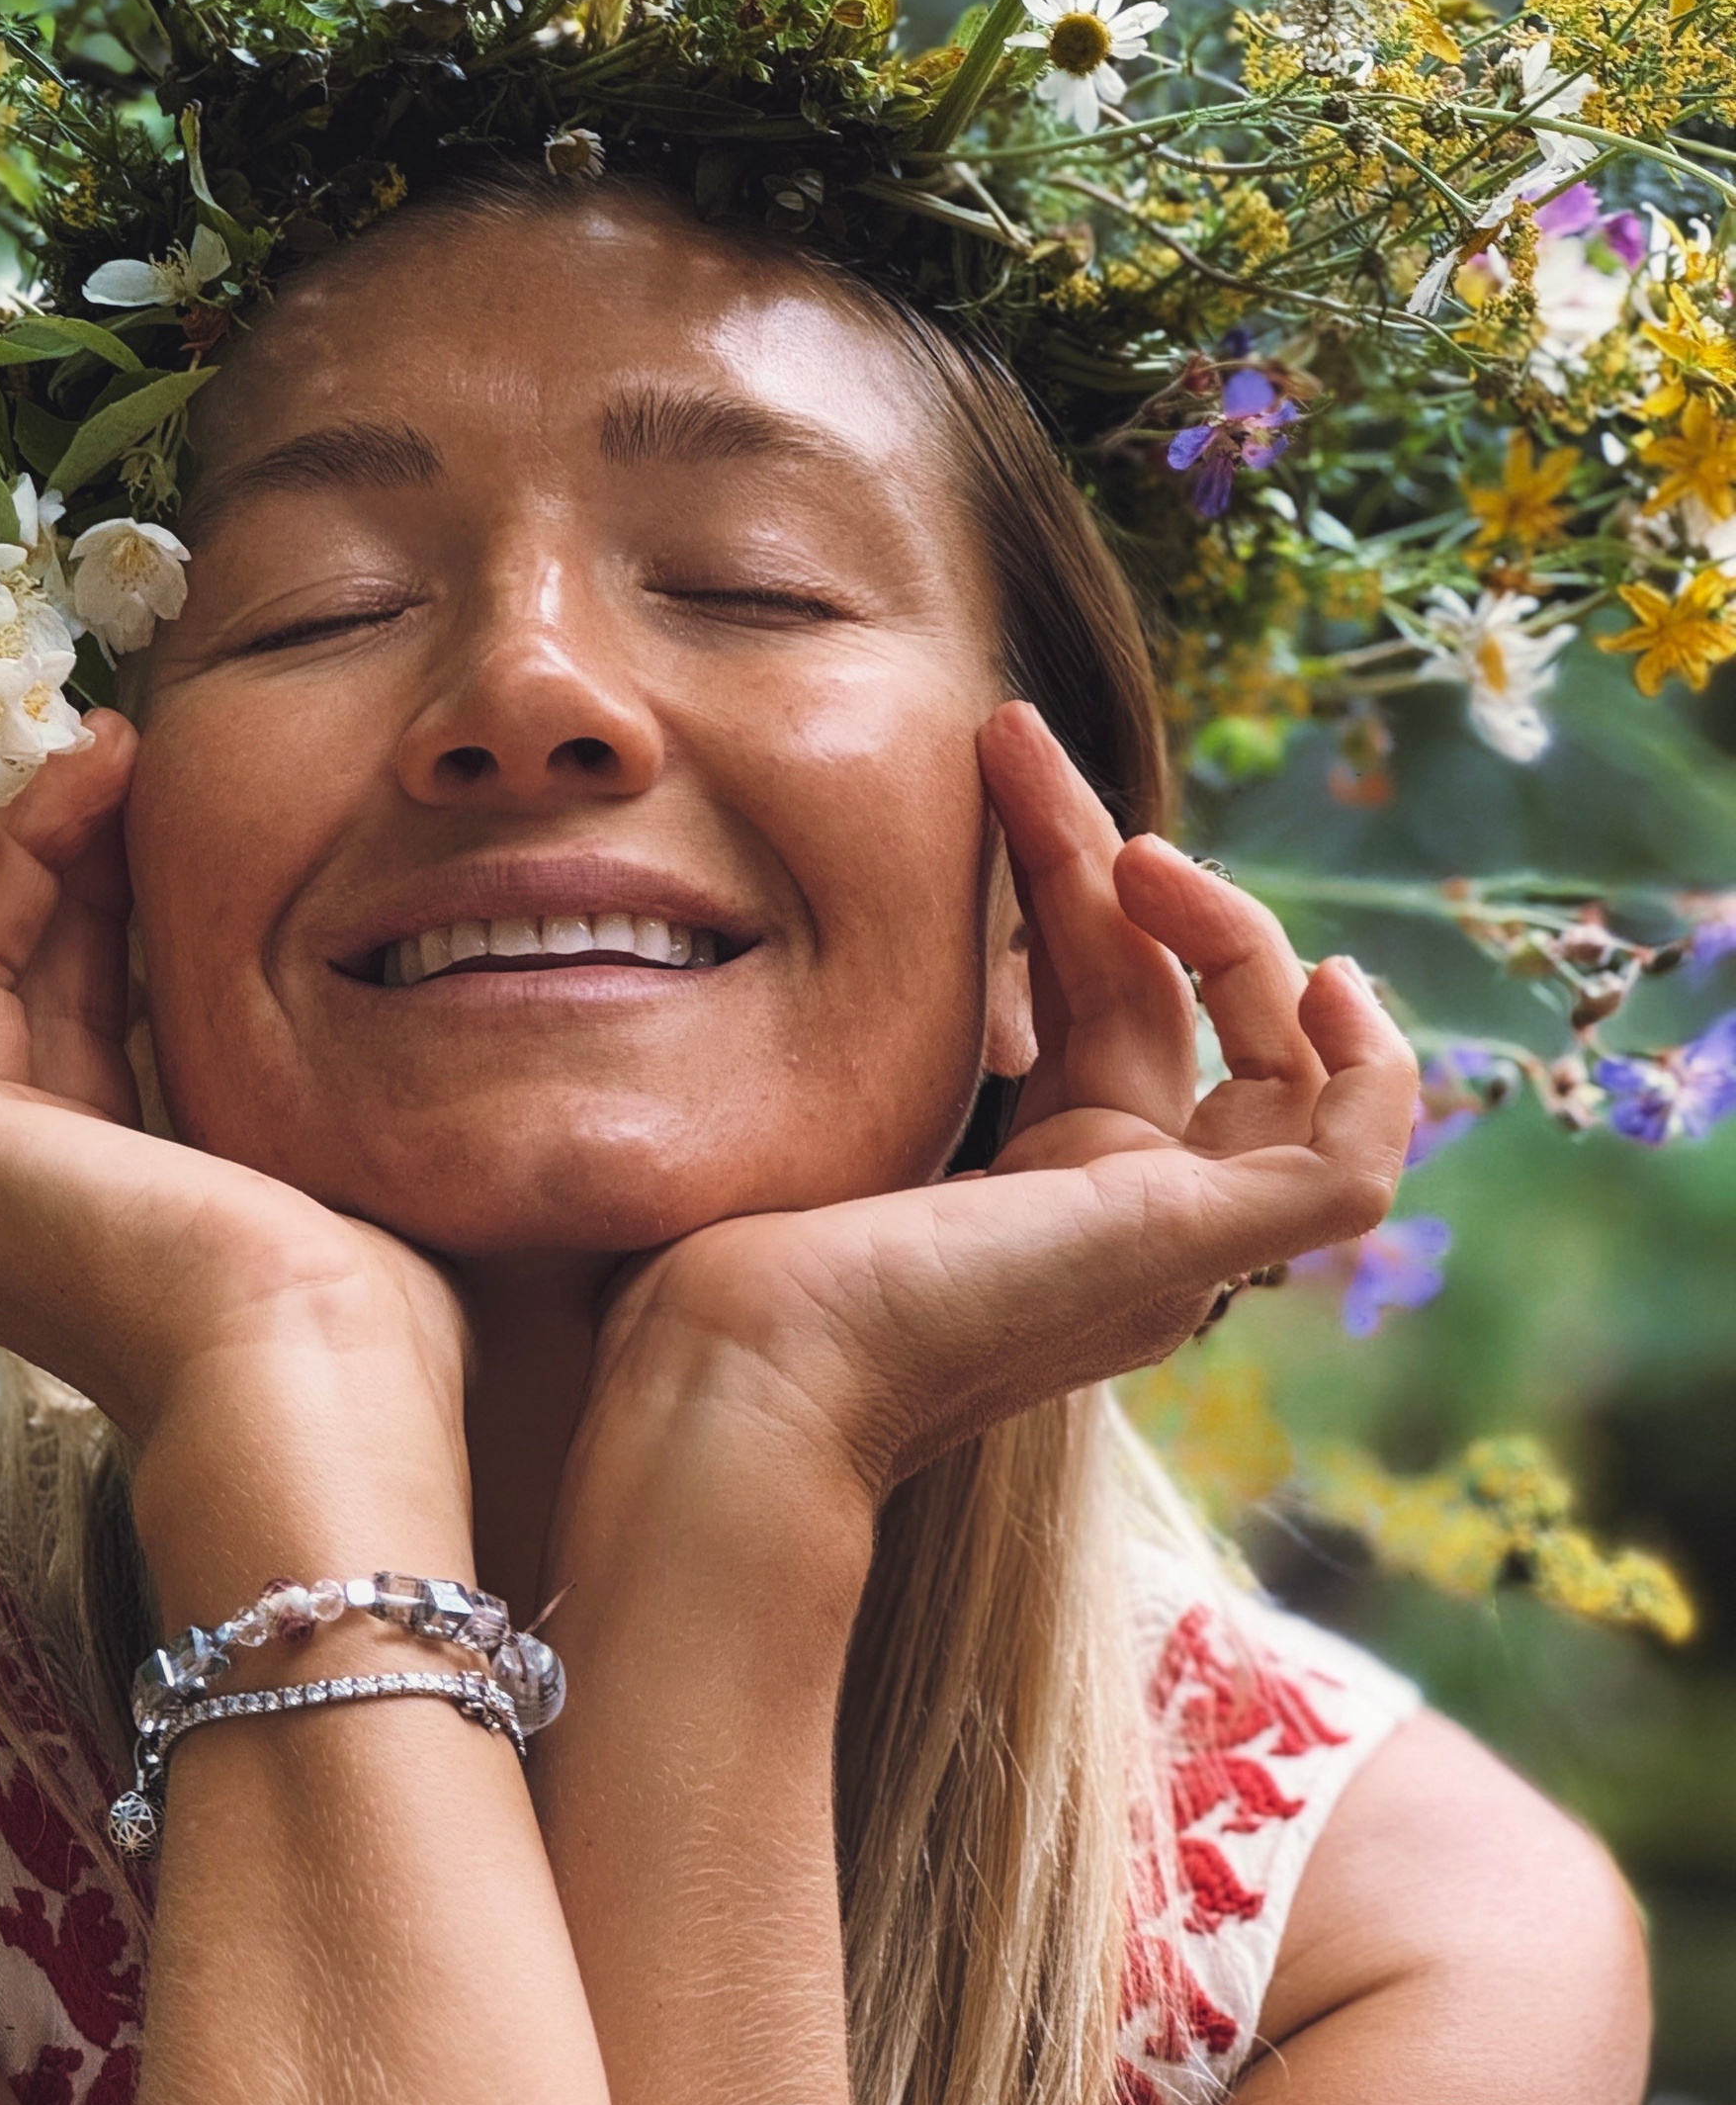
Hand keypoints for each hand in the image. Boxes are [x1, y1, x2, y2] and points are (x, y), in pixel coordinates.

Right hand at [0, 717, 472, 1571]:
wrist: (306, 1370)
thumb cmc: (358, 1299)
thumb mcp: (323, 1143)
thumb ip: (301, 1061)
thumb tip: (372, 958)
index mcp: (98, 1203)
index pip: (63, 1007)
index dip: (85, 889)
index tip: (130, 791)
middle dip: (44, 843)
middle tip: (113, 746)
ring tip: (71, 757)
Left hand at [552, 702, 1416, 1630]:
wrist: (738, 1366)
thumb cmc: (733, 1264)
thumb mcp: (829, 1099)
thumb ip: (886, 1026)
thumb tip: (864, 904)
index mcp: (1029, 1201)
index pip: (1095, 1006)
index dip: (1067, 883)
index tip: (1000, 772)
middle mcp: (1113, 1229)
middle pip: (1160, 1002)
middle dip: (1098, 856)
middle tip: (1009, 738)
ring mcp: (1161, 1246)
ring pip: (1261, 1060)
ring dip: (1221, 927)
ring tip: (1133, 845)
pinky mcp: (1192, 1249)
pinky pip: (1347, 1168)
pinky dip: (1370, 1075)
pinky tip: (1331, 978)